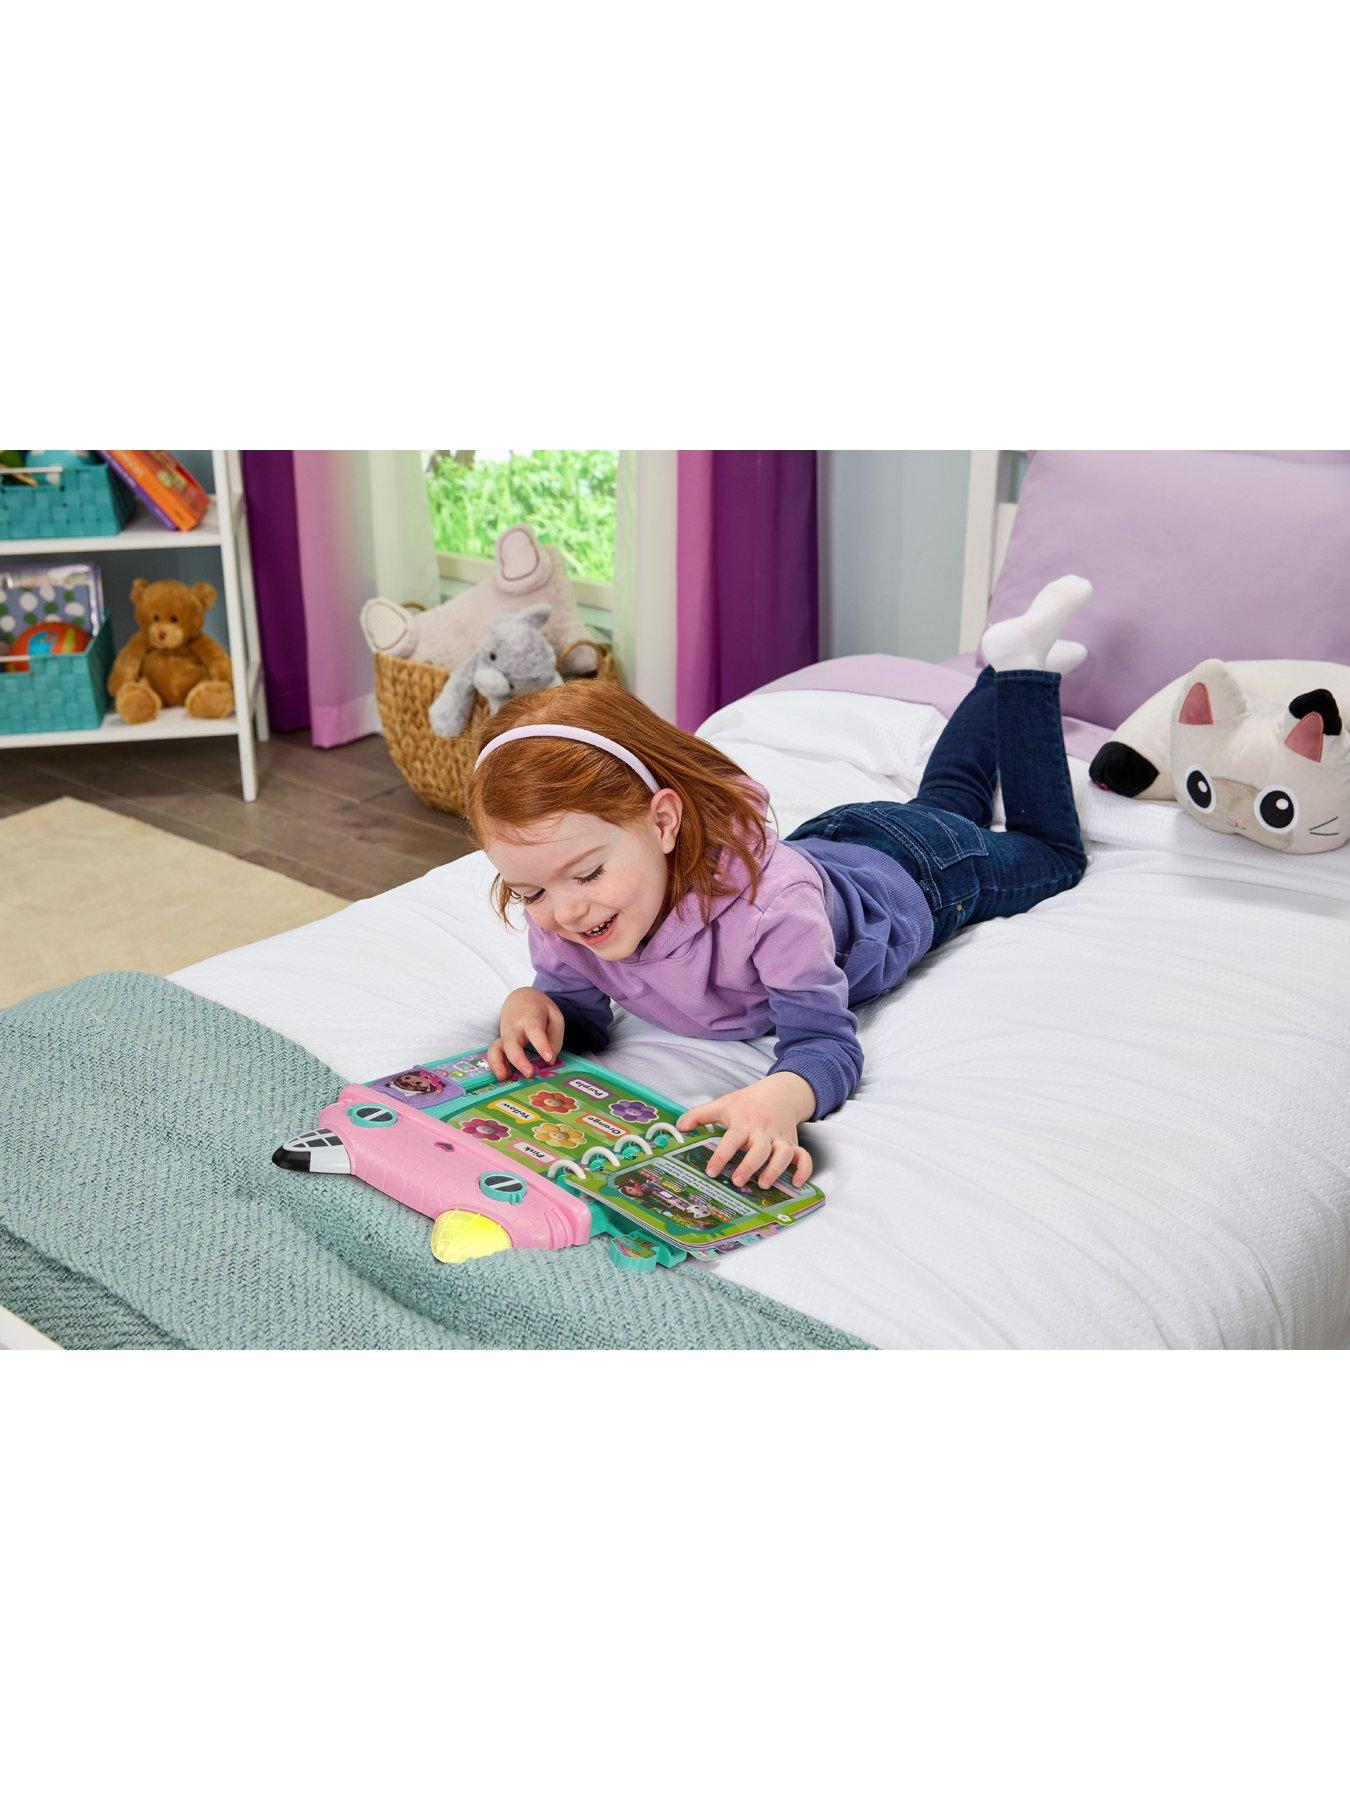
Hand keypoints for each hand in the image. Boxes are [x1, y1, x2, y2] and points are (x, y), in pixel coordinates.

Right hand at [488, 989, 563, 1080]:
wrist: (520, 997)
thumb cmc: (539, 1009)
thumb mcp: (554, 1016)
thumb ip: (555, 1037)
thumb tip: (550, 1060)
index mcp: (531, 1018)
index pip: (535, 1031)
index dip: (541, 1045)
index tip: (548, 1059)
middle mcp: (514, 1027)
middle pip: (511, 1042)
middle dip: (518, 1059)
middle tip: (529, 1074)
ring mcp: (505, 1035)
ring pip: (495, 1048)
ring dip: (498, 1064)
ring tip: (504, 1078)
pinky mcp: (500, 1043)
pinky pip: (494, 1054)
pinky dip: (496, 1066)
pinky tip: (504, 1076)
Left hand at [677, 1072, 815, 1190]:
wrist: (779, 1092)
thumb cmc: (747, 1103)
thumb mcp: (722, 1104)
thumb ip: (699, 1115)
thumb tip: (679, 1127)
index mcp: (744, 1123)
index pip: (731, 1139)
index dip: (721, 1156)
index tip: (711, 1171)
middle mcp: (763, 1132)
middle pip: (760, 1149)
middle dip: (749, 1166)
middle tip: (736, 1181)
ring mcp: (780, 1138)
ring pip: (783, 1154)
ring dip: (774, 1170)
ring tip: (762, 1184)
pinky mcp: (793, 1144)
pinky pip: (804, 1157)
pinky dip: (804, 1171)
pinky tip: (796, 1184)